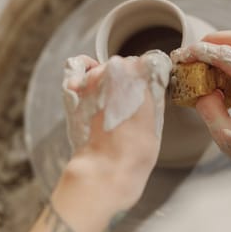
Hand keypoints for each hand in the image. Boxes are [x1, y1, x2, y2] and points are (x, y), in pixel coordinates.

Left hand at [62, 51, 171, 207]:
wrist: (106, 168)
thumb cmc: (135, 151)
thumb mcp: (156, 120)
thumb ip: (152, 96)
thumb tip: (149, 89)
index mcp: (144, 73)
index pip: (151, 63)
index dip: (152, 78)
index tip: (151, 89)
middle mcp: (118, 68)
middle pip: (127, 65)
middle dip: (130, 81)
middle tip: (130, 104)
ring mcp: (94, 76)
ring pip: (104, 68)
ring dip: (108, 81)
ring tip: (110, 105)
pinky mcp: (74, 86)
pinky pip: (78, 66)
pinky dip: (84, 72)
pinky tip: (89, 85)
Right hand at [171, 29, 230, 177]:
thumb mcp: (226, 136)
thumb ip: (208, 108)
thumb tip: (200, 89)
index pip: (228, 56)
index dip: (201, 52)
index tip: (183, 55)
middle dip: (215, 39)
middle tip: (195, 49)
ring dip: (228, 44)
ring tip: (207, 58)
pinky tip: (224, 70)